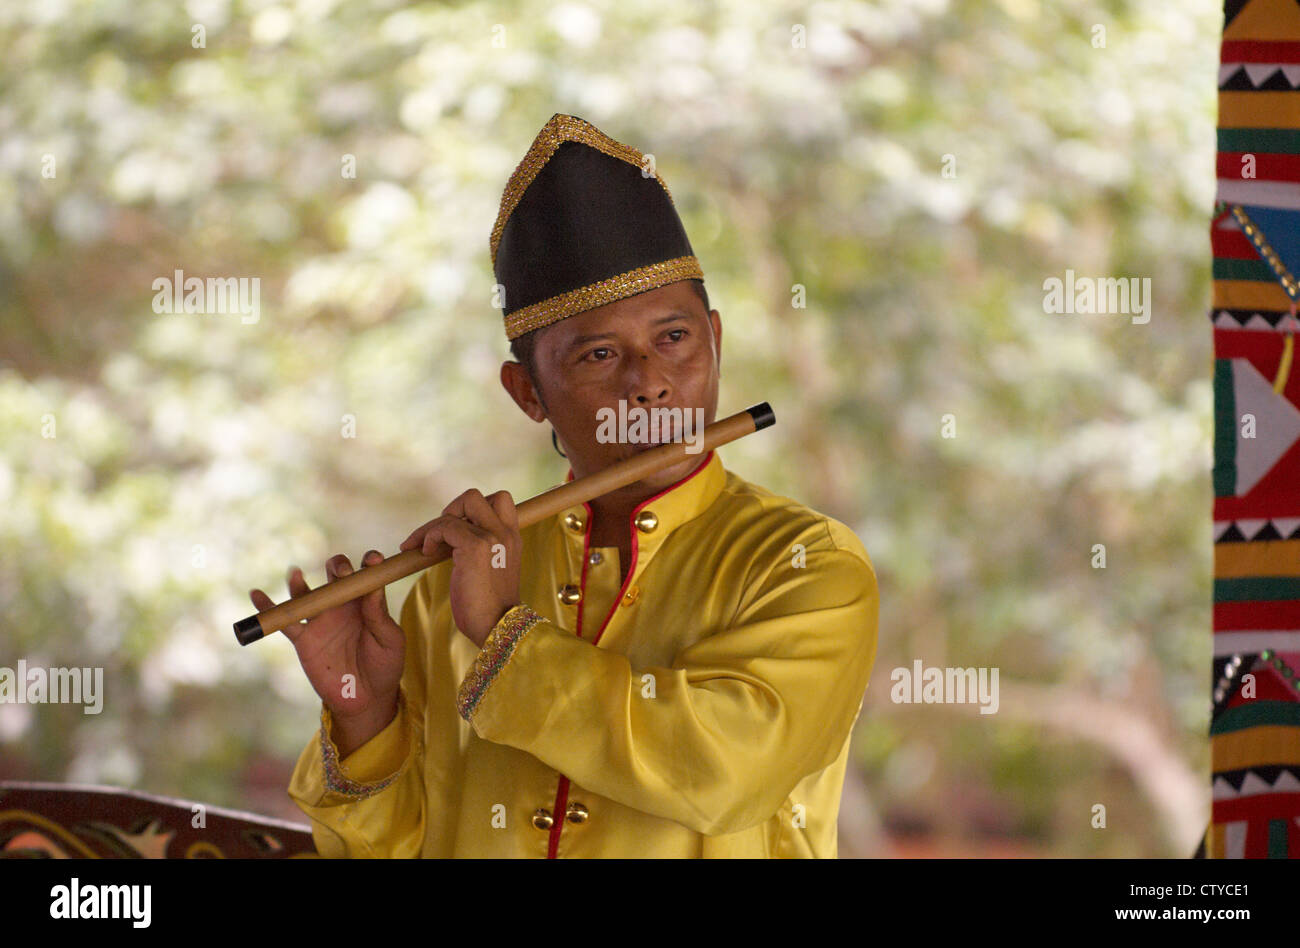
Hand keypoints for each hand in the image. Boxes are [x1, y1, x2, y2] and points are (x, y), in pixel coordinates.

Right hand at [249, 552, 404, 743]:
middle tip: (341, 572)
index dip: (368, 562)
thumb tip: (373, 586)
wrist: (366, 699)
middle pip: (335, 575)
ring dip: (298, 582)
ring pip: (306, 594)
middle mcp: (342, 606)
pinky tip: (256, 594)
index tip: (372, 559)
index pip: (365, 574)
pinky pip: (283, 621)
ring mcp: (321, 621)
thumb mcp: (390, 640)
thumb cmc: (385, 666)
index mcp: (366, 602)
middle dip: (337, 566)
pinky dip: (268, 608)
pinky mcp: (304, 640)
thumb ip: (379, 614)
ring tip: (295, 574)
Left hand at [399, 489, 521, 647]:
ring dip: (434, 525)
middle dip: (451, 509)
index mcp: (512, 537)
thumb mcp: (492, 570)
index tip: (458, 531)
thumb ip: (484, 550)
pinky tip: (426, 553)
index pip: (499, 500)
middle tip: (441, 534)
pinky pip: (445, 526)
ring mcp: (492, 537)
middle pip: (475, 496)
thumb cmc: (490, 607)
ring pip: (459, 506)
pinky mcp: (475, 548)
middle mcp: (506, 532)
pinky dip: (430, 535)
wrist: (497, 627)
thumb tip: (453, 540)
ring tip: (424, 546)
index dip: (472, 510)